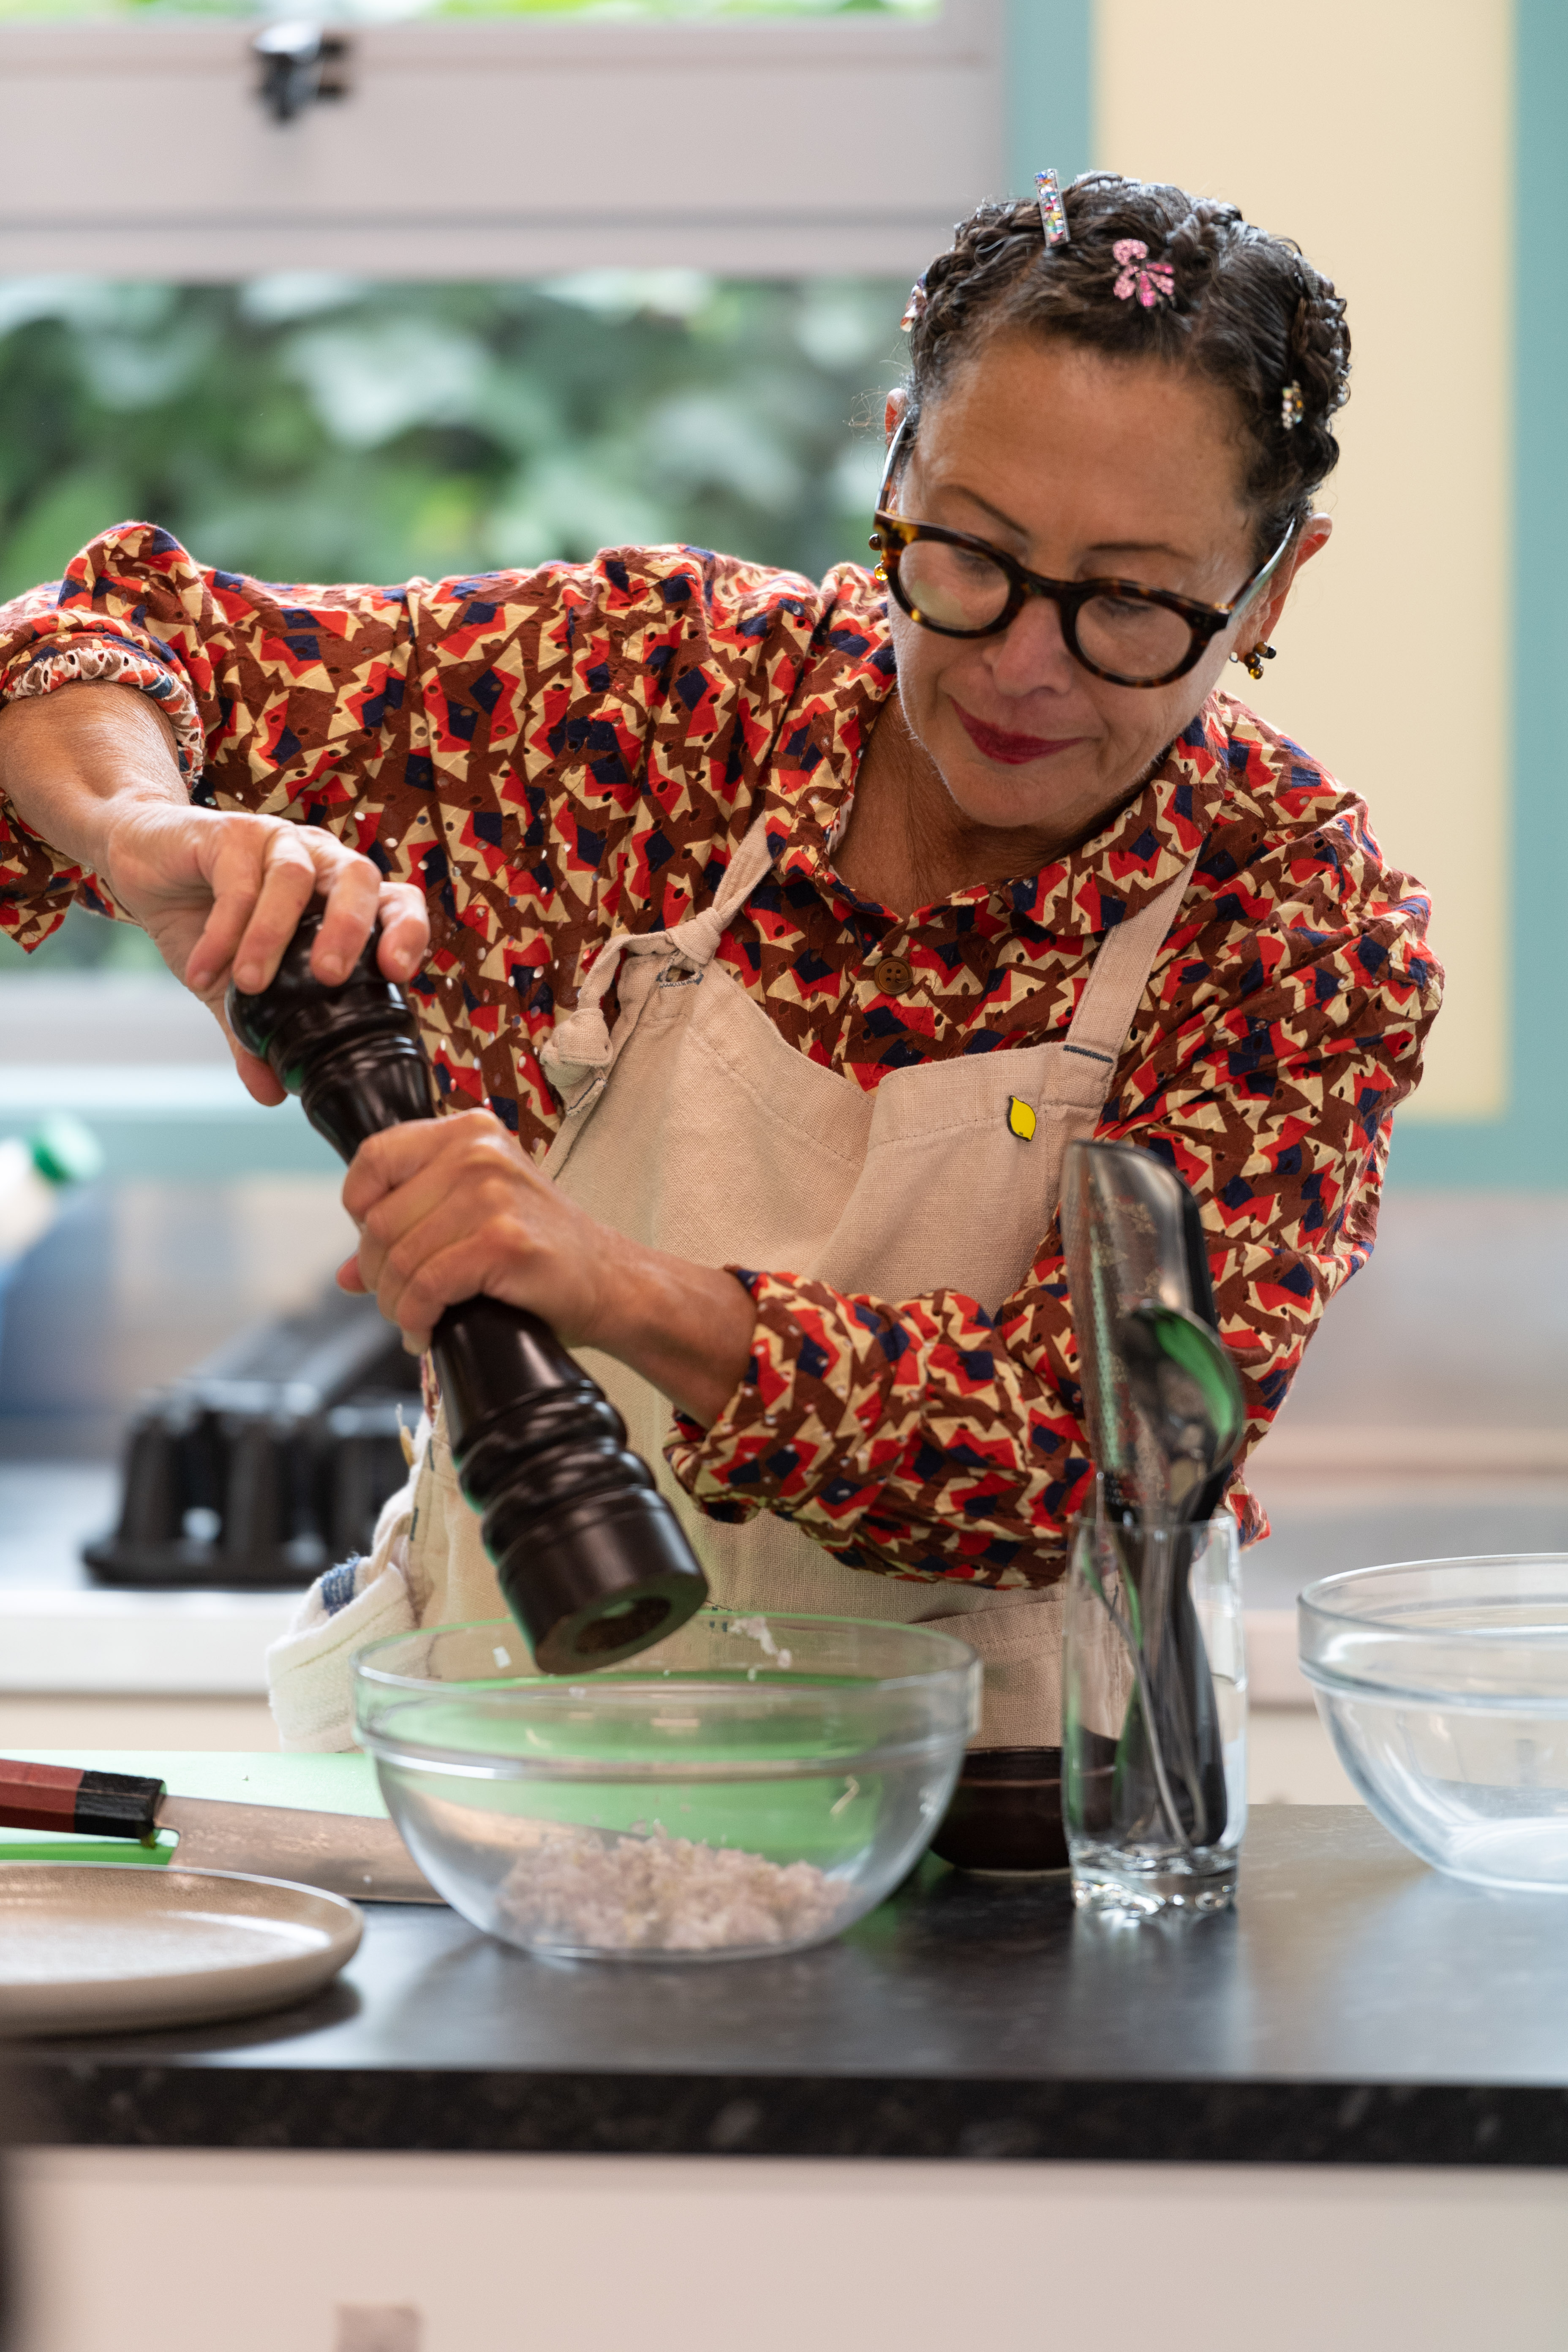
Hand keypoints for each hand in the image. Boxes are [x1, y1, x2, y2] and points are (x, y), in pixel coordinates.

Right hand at [107, 797, 428, 1102]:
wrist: (144, 864)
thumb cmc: (205, 916)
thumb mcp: (233, 984)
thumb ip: (254, 1033)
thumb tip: (271, 1094)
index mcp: (340, 893)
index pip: (396, 902)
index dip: (406, 932)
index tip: (397, 974)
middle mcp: (319, 860)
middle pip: (360, 878)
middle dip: (349, 929)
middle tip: (327, 977)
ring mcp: (277, 841)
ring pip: (294, 879)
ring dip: (273, 936)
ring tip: (249, 986)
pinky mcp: (228, 832)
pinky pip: (236, 882)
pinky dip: (222, 931)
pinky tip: (204, 973)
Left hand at [338, 1110, 615, 1351]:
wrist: (609, 1281)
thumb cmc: (542, 1247)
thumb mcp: (476, 1217)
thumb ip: (411, 1229)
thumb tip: (347, 1275)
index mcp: (468, 1132)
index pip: (374, 1157)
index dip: (359, 1206)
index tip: (377, 1242)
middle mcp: (477, 1153)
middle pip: (380, 1219)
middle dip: (379, 1272)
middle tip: (398, 1299)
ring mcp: (491, 1195)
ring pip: (399, 1257)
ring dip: (396, 1303)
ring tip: (414, 1319)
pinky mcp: (502, 1241)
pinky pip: (427, 1287)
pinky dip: (417, 1320)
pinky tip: (427, 1331)